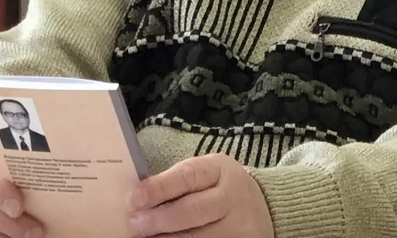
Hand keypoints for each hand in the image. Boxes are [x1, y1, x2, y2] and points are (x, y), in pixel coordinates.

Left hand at [128, 154, 273, 237]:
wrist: (262, 207)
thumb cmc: (219, 188)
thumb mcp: (205, 174)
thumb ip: (177, 182)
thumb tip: (138, 200)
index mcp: (219, 170)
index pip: (188, 176)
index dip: (159, 188)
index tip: (134, 199)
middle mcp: (231, 197)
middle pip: (192, 211)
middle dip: (160, 219)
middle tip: (135, 225)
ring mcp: (237, 226)